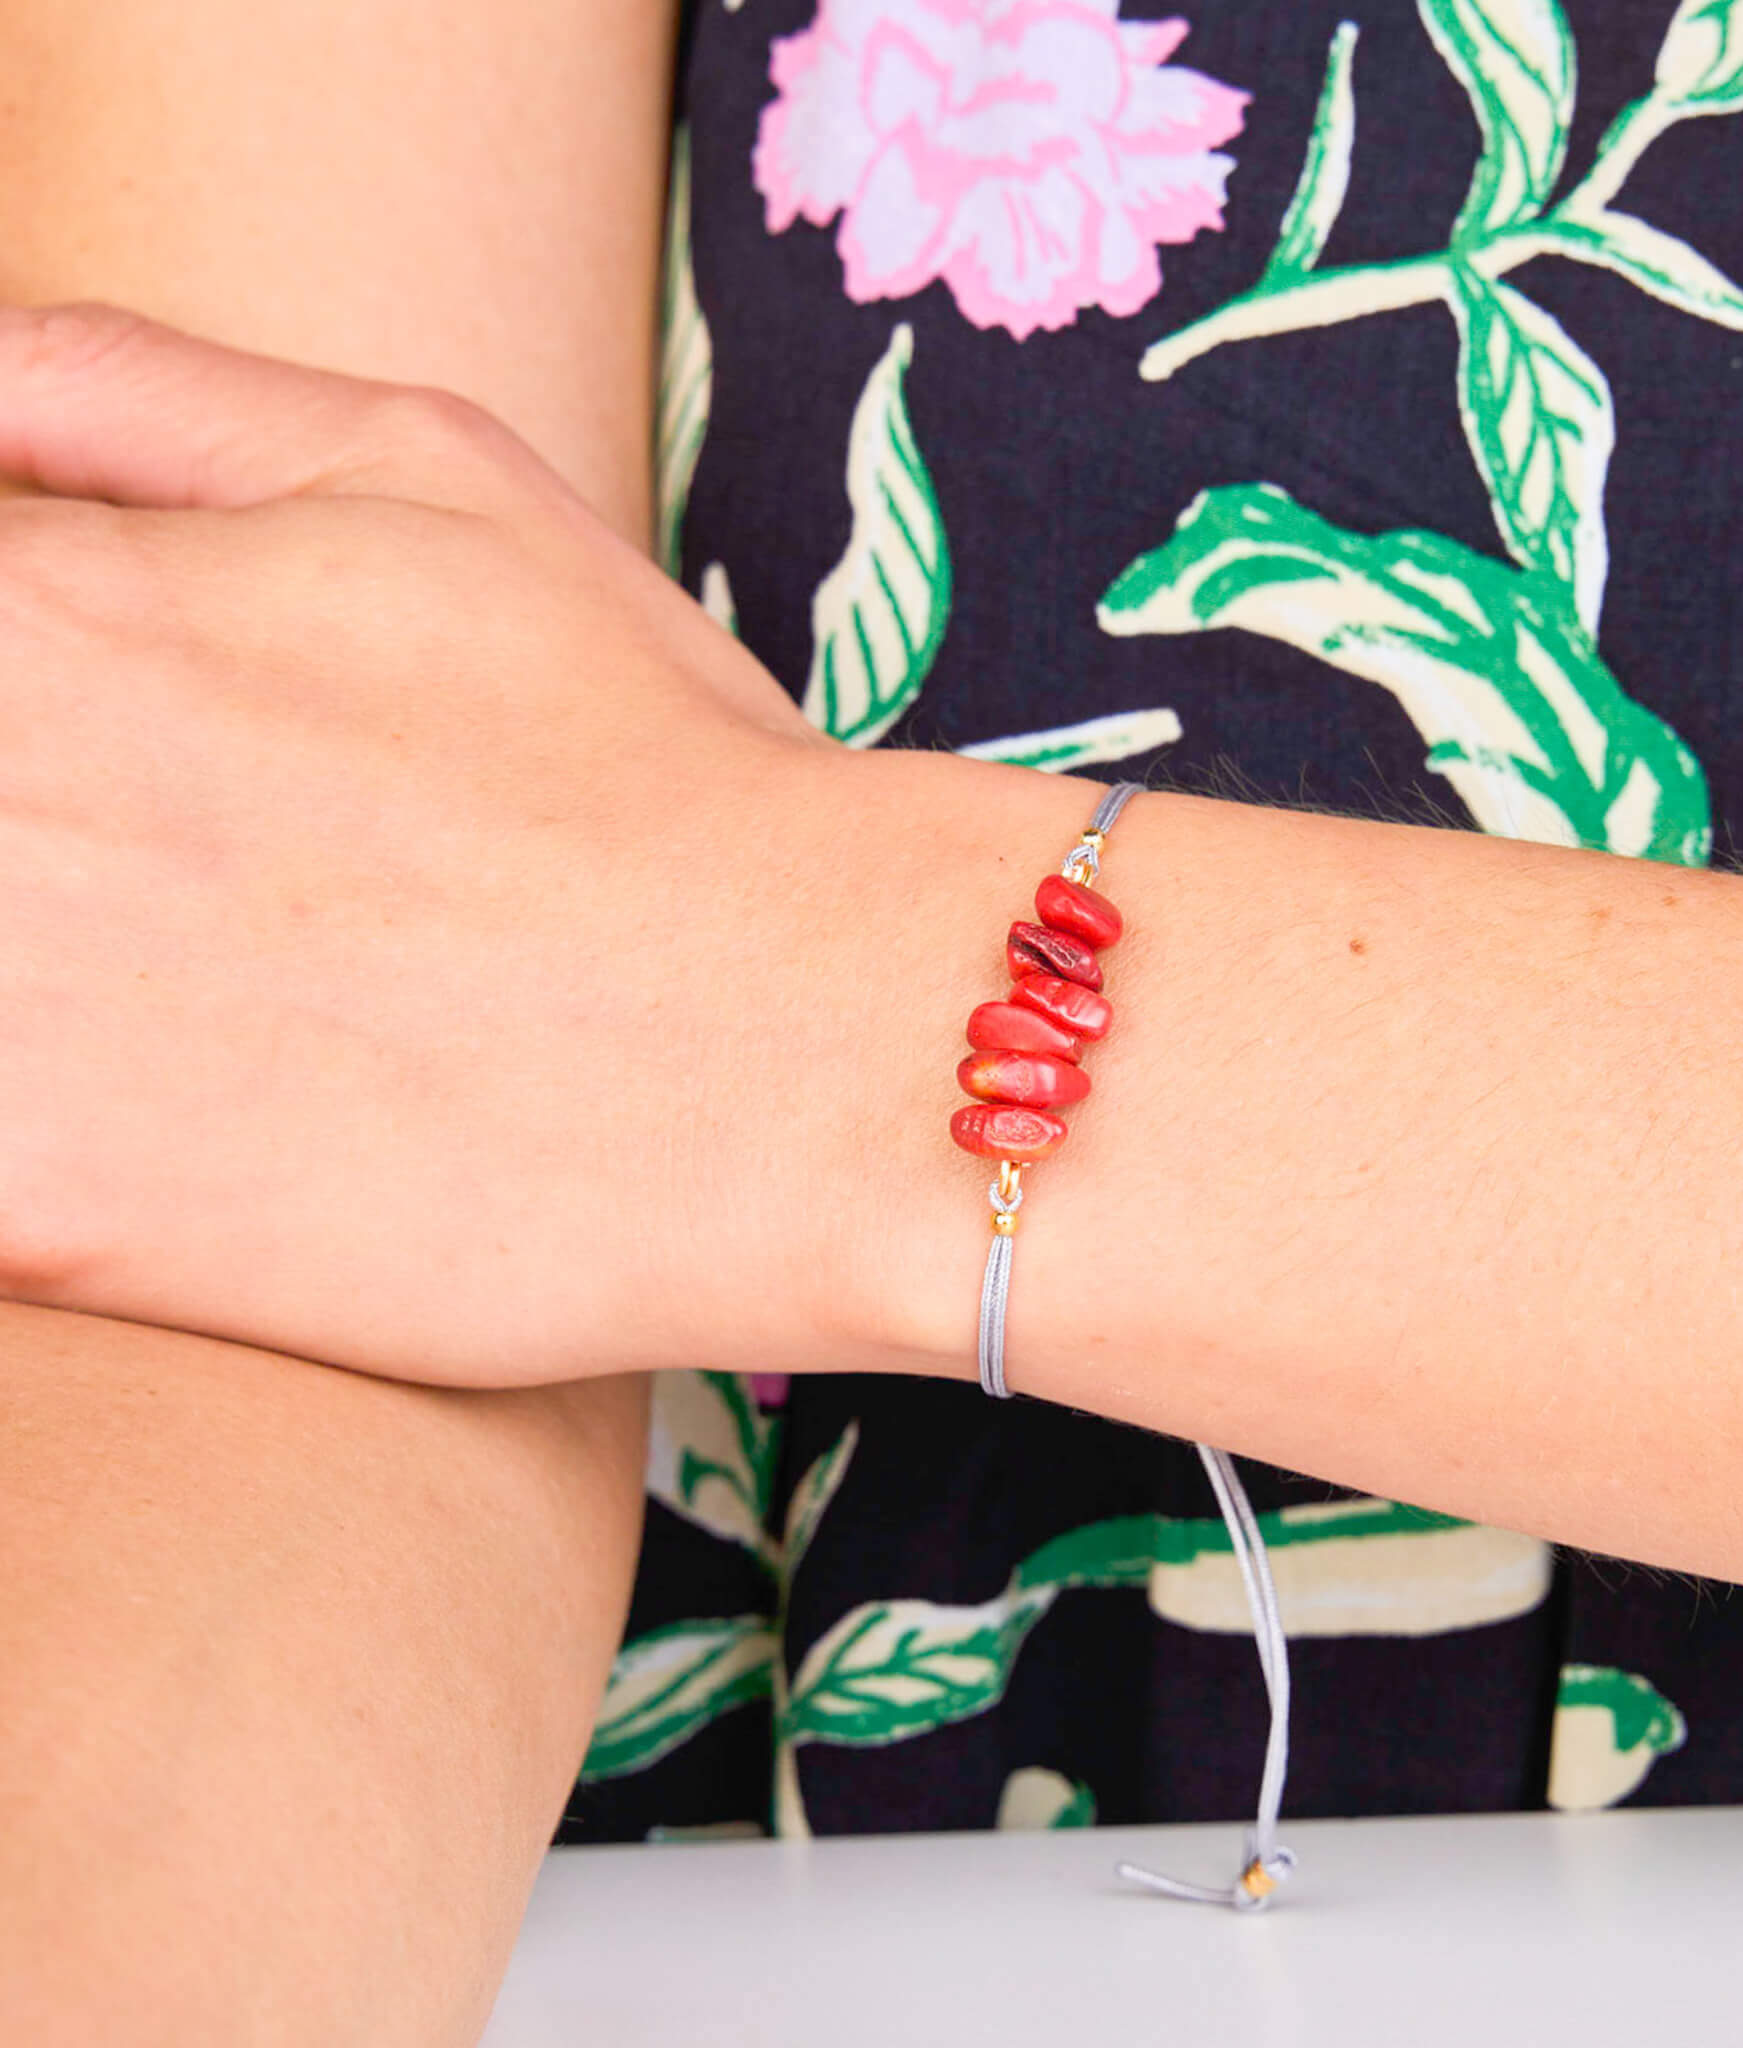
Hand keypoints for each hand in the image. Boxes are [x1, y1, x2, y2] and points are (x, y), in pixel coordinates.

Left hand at [0, 302, 909, 1385]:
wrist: (814, 1056)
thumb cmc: (651, 760)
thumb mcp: (424, 475)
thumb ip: (130, 393)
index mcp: (35, 609)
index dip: (55, 678)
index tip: (149, 755)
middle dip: (62, 836)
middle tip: (223, 884)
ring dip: (55, 970)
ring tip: (232, 995)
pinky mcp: (44, 1224)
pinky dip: (59, 1135)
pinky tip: (218, 1121)